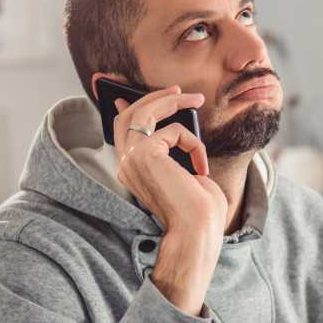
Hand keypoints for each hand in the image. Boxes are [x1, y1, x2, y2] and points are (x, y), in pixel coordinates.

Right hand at [113, 85, 225, 314]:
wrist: (198, 230)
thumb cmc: (198, 209)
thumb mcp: (184, 172)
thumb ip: (173, 150)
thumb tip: (174, 128)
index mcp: (132, 172)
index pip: (121, 133)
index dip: (128, 110)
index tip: (131, 95)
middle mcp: (125, 165)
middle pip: (129, 117)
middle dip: (153, 98)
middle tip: (178, 91)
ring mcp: (131, 159)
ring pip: (143, 113)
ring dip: (171, 102)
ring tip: (197, 99)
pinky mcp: (144, 155)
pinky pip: (173, 131)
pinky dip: (194, 144)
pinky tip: (201, 167)